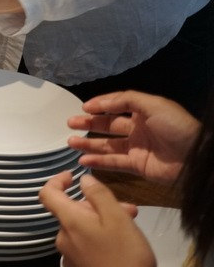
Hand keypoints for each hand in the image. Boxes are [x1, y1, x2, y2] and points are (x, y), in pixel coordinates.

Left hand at [39, 172, 164, 266]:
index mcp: (69, 222)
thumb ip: (99, 195)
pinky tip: (120, 251)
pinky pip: (84, 248)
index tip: (72, 176)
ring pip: (82, 231)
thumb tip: (82, 181)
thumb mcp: (118, 219)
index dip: (57, 180)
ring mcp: (68, 258)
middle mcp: (63, 239)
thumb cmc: (125, 256)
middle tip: (129, 210)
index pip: (48, 194)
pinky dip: (98, 242)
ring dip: (102, 224)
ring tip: (130, 230)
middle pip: (73, 213)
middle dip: (98, 207)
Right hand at [67, 91, 199, 184]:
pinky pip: (114, 163)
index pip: (116, 106)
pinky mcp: (137, 166)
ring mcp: (137, 148)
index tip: (83, 107)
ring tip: (70, 142)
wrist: (196, 159)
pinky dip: (98, 162)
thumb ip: (125, 100)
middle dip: (89, 124)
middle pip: (108, 125)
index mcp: (143, 112)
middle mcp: (138, 129)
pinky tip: (84, 160)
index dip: (100, 105)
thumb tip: (98, 103)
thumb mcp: (153, 105)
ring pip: (107, 145)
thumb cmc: (177, 127)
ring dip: (89, 144)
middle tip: (70, 123)